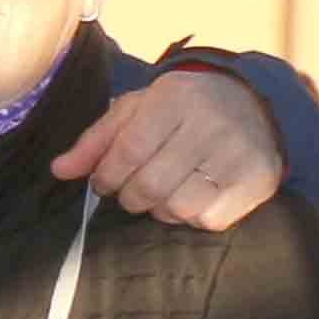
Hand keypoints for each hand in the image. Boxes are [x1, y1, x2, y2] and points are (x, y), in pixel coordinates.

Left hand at [53, 67, 284, 230]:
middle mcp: (212, 123)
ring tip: (162, 192)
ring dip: (160, 209)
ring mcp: (239, 153)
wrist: (252, 104)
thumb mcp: (137, 110)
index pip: (128, 152)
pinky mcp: (258, 180)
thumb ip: (96, 140)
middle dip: (130, 196)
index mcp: (176, 98)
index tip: (103, 181)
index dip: (107, 176)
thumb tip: (59, 170)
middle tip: (131, 190)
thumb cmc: (181, 108)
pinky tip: (192, 196)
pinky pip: (209, 219)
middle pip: (150, 185)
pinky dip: (192, 217)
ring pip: (179, 207)